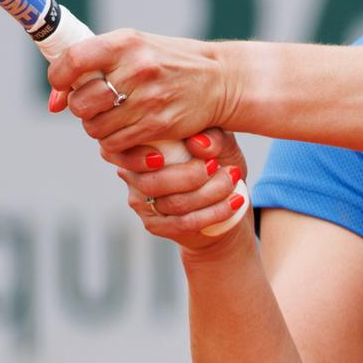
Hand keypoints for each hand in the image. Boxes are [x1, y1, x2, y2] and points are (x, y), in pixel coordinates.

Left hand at [46, 29, 236, 153]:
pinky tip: (127, 128)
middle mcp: (137, 69)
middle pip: (80, 102)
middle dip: (80, 108)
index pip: (73, 60)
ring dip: (97, 127)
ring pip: (95, 128)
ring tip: (113, 115)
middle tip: (94, 103)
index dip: (57, 77)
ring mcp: (148, 99)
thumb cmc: (169, 62)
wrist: (220, 80)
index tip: (59, 86)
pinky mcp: (158, 125)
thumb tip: (54, 100)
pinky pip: (116, 144)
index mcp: (126, 43)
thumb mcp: (136, 47)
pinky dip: (114, 141)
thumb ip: (95, 63)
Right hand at [111, 129, 250, 250]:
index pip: (128, 153)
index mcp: (139, 146)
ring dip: (210, 193)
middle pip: (153, 182)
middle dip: (192, 176)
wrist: (223, 199)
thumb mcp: (221, 143)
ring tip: (232, 181)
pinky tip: (233, 202)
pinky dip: (214, 212)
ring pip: (174, 203)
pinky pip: (184, 222)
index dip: (145, 157)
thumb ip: (214, 137)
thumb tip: (198, 143)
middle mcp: (132, 175)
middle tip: (217, 166)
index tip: (179, 151)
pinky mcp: (156, 226)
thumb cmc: (216, 162)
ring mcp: (141, 203)